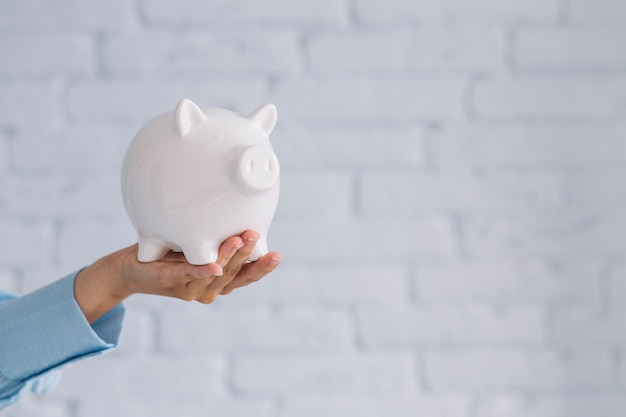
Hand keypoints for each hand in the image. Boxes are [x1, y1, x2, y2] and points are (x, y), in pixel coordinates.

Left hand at [74, 230, 280, 322]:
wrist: (130, 269)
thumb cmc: (168, 255)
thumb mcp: (198, 245)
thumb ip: (217, 240)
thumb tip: (239, 216)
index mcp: (218, 284)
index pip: (246, 278)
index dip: (262, 269)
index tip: (278, 256)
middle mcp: (207, 291)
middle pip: (234, 275)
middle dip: (248, 256)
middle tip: (258, 235)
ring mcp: (189, 289)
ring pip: (215, 273)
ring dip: (230, 257)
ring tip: (242, 238)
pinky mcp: (169, 281)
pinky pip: (187, 274)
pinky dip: (202, 271)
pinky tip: (214, 267)